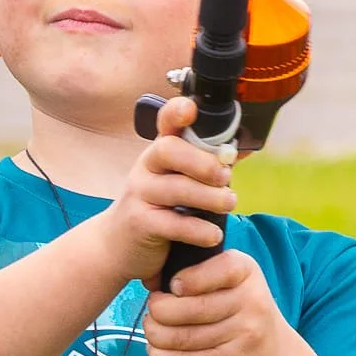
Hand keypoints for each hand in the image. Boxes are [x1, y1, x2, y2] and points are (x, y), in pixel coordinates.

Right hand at [102, 96, 236, 284]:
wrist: (117, 245)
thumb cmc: (157, 209)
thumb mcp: (176, 181)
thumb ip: (204, 168)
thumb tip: (238, 151)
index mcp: (160, 152)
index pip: (165, 123)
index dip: (176, 112)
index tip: (191, 110)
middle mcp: (146, 167)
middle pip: (169, 150)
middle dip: (203, 162)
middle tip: (225, 177)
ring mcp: (140, 194)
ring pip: (175, 188)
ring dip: (209, 197)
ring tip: (228, 203)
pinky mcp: (140, 223)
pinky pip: (173, 223)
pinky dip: (199, 229)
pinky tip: (213, 234)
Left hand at [143, 246, 293, 355]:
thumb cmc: (241, 308)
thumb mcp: (234, 278)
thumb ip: (204, 270)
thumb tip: (155, 278)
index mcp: (247, 272)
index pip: (218, 268)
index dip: (188, 279)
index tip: (173, 286)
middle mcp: (251, 302)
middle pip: (192, 308)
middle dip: (159, 309)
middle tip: (153, 308)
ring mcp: (243, 335)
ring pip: (183, 336)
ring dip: (155, 333)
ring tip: (152, 327)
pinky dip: (162, 355)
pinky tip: (156, 349)